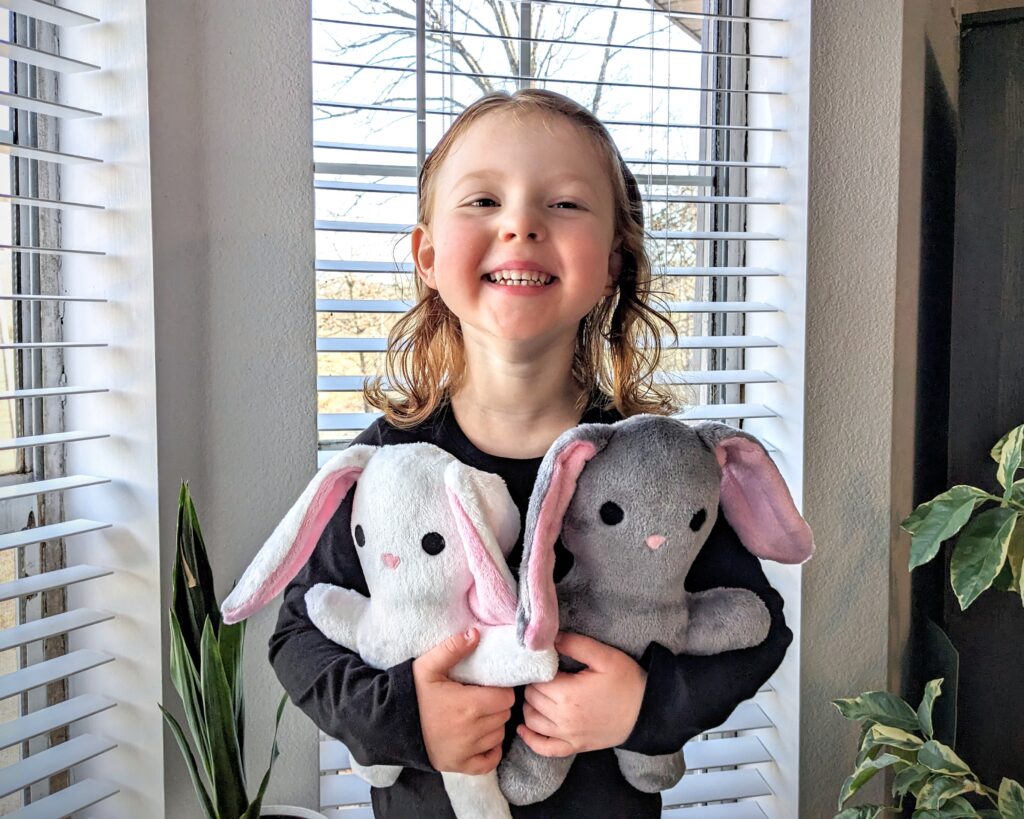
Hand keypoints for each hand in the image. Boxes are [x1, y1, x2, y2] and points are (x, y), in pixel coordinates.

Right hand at [413, 628, 514, 774]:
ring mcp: (466, 751)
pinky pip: (490, 761)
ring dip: (493, 725)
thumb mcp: (428, 666)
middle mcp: (472, 731)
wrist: (390, 725)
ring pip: (498, 736)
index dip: (501, 690)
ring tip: (477, 715)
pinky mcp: (460, 766)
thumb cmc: (412, 693)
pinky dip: (490, 751)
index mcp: (468, 706)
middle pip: (504, 716)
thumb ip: (452, 648)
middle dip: (497, 705)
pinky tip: (481, 738)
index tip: (489, 686)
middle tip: (482, 698)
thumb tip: (476, 632)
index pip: (506, 698)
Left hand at [518, 632, 646, 756]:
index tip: (544, 664)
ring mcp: (568, 736)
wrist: (648, 711)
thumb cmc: (627, 682)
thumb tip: (550, 638)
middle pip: (532, 700)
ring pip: (532, 722)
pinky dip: (531, 740)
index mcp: (568, 694)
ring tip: (537, 694)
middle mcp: (563, 718)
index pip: (536, 681)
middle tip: (542, 676)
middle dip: (533, 686)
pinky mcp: (575, 746)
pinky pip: (544, 749)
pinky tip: (524, 729)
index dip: (537, 671)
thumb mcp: (604, 656)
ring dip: (529, 707)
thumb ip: (575, 644)